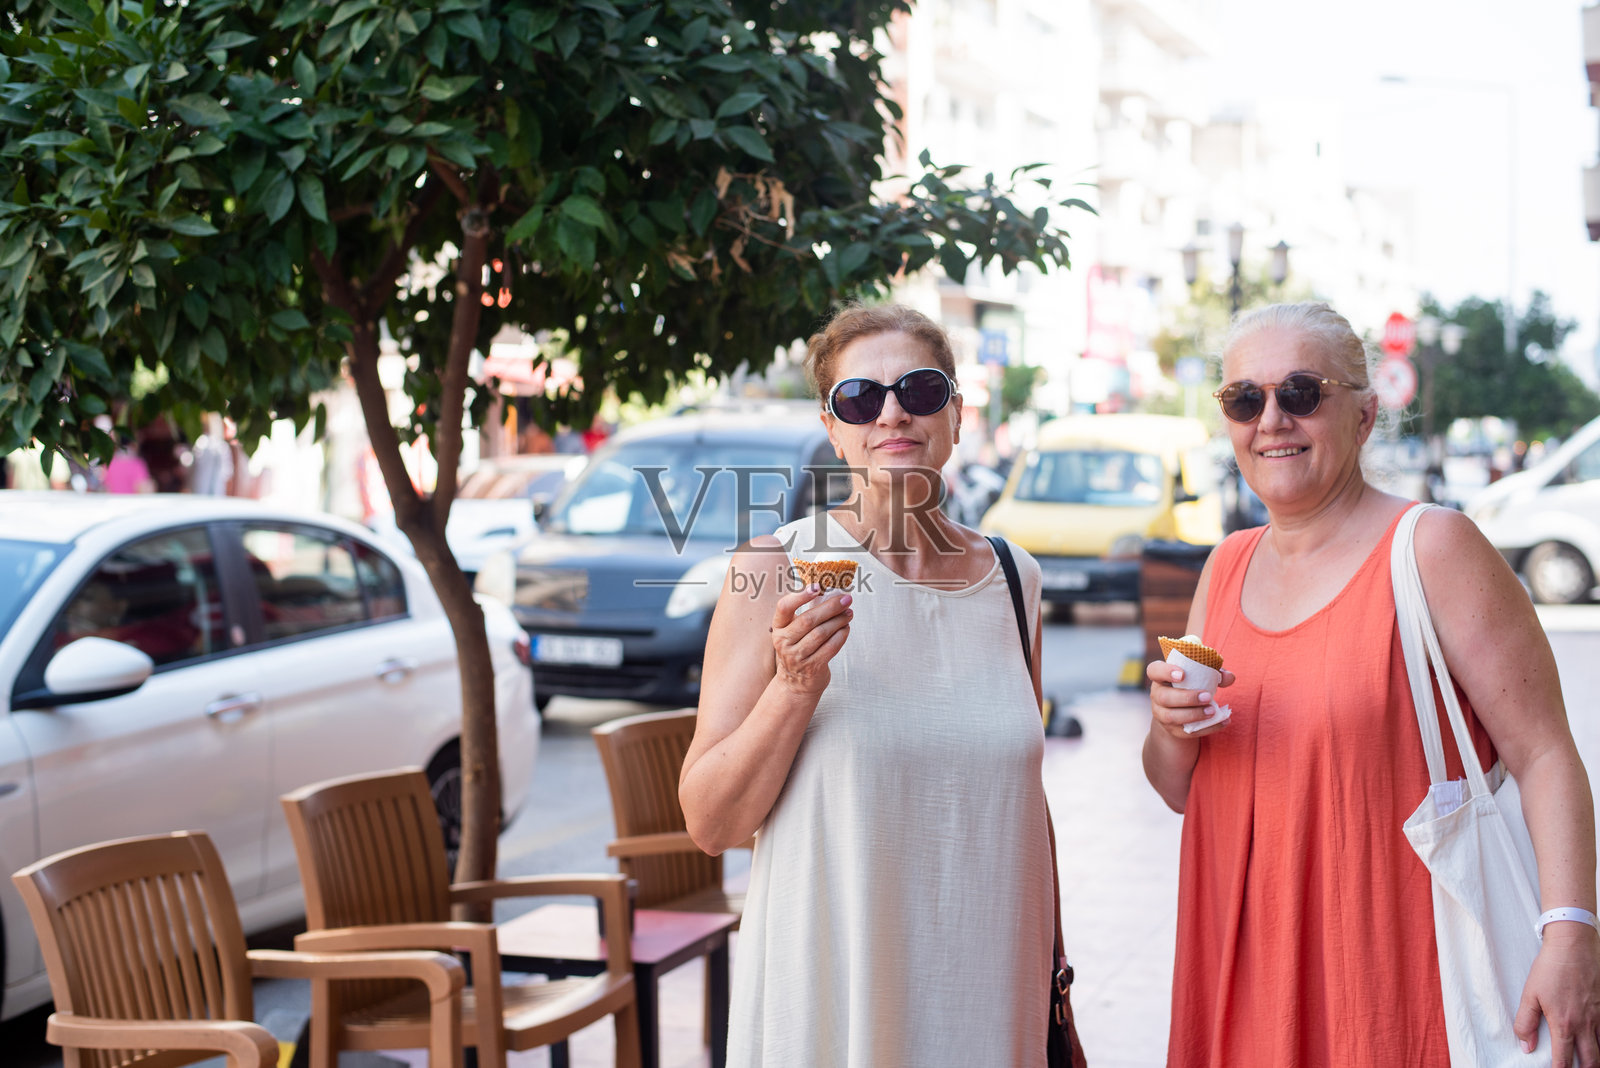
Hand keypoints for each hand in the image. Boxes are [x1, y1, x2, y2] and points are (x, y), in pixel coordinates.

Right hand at [771, 585, 851, 698]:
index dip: (800, 596)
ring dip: (839, 621)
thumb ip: (806, 614)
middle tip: (846, 599)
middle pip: (808, 620)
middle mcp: (784, 641)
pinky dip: (841, 636)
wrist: (796, 682)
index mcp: (778, 627)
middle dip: (830, 607)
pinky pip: (830, 647)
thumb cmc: (799, 648)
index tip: (817, 587)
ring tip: (849, 613)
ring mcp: (797, 656)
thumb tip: (832, 594)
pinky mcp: (812, 667)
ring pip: (821, 633)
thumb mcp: (793, 632)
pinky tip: (846, 628)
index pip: (784, 607)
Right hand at [1146, 660, 1235, 739]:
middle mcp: (1157, 695)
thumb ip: (1215, 674)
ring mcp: (1162, 714)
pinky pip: (1187, 731)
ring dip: (1194, 715)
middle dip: (1186, 698)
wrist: (1179, 710)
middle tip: (1207, 697)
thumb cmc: (1190, 686)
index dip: (1166, 672)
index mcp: (1161, 677)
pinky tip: (1223, 721)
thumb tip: (1228, 677)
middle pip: (1164, 697)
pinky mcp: (1173, 730)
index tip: (1182, 674)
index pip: (1154, 671)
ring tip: (1213, 711)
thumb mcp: (1199, 675)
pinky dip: (1207, 728)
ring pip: (1171, 717)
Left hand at [1515, 923, 1599, 1066]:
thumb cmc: (1550, 969)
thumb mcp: (1530, 994)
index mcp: (1564, 1024)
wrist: (1573, 947)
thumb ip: (1526, 1022)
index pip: (1563, 1060)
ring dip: (1595, 1059)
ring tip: (1589, 1063)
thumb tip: (1526, 1046)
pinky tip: (1597, 1042)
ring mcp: (1599, 1017)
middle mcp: (1585, 1025)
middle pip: (1591, 1061)